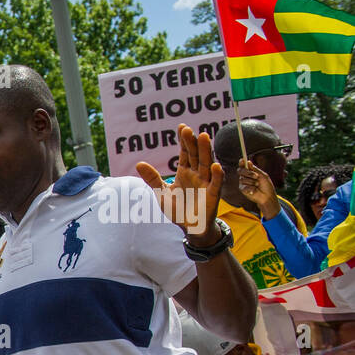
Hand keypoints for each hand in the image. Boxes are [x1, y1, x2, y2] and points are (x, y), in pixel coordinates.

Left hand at [136, 124, 222, 239]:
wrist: (188, 227)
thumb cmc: (177, 209)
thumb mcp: (162, 193)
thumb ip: (152, 178)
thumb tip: (138, 163)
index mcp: (185, 172)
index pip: (185, 152)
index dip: (184, 140)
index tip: (181, 127)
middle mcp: (197, 174)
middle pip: (195, 155)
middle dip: (192, 142)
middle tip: (188, 130)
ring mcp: (206, 183)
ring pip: (207, 164)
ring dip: (206, 151)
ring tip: (204, 137)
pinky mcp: (213, 194)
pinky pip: (216, 183)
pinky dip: (216, 175)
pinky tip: (215, 165)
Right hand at [236, 158, 281, 218]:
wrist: (267, 196)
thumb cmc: (266, 185)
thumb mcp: (262, 175)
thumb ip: (255, 169)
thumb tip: (248, 161)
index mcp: (250, 172)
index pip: (243, 166)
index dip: (241, 162)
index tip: (242, 160)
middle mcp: (245, 176)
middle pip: (240, 170)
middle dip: (248, 172)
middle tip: (256, 176)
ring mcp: (243, 183)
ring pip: (243, 179)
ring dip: (252, 182)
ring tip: (257, 185)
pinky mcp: (242, 189)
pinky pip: (243, 186)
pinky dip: (251, 188)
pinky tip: (254, 190)